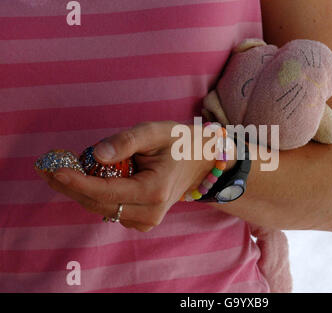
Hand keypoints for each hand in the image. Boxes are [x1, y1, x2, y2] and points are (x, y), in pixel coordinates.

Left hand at [35, 121, 235, 231]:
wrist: (199, 163)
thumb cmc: (178, 143)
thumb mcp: (156, 132)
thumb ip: (126, 141)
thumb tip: (95, 155)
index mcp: (155, 190)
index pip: (107, 192)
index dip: (77, 182)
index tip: (53, 170)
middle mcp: (150, 212)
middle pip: (98, 204)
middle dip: (69, 187)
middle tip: (45, 167)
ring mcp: (146, 221)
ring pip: (101, 209)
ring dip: (79, 191)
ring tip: (60, 169)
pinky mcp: (141, 222)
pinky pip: (110, 210)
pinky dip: (94, 195)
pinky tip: (86, 178)